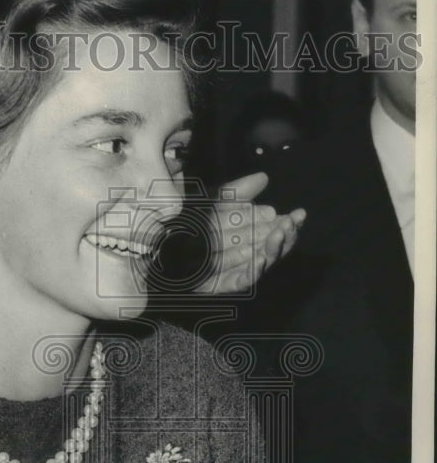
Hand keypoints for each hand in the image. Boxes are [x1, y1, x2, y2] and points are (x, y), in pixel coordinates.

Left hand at [195, 172, 305, 294]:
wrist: (163, 244)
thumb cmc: (191, 222)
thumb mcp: (215, 200)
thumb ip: (239, 190)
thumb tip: (264, 177)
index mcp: (249, 233)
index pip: (275, 229)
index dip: (289, 222)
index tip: (299, 213)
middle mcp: (246, 252)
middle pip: (272, 246)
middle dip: (285, 234)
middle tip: (291, 222)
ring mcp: (236, 270)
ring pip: (262, 262)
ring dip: (274, 248)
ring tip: (281, 233)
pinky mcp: (223, 285)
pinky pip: (242, 281)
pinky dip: (254, 270)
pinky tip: (262, 258)